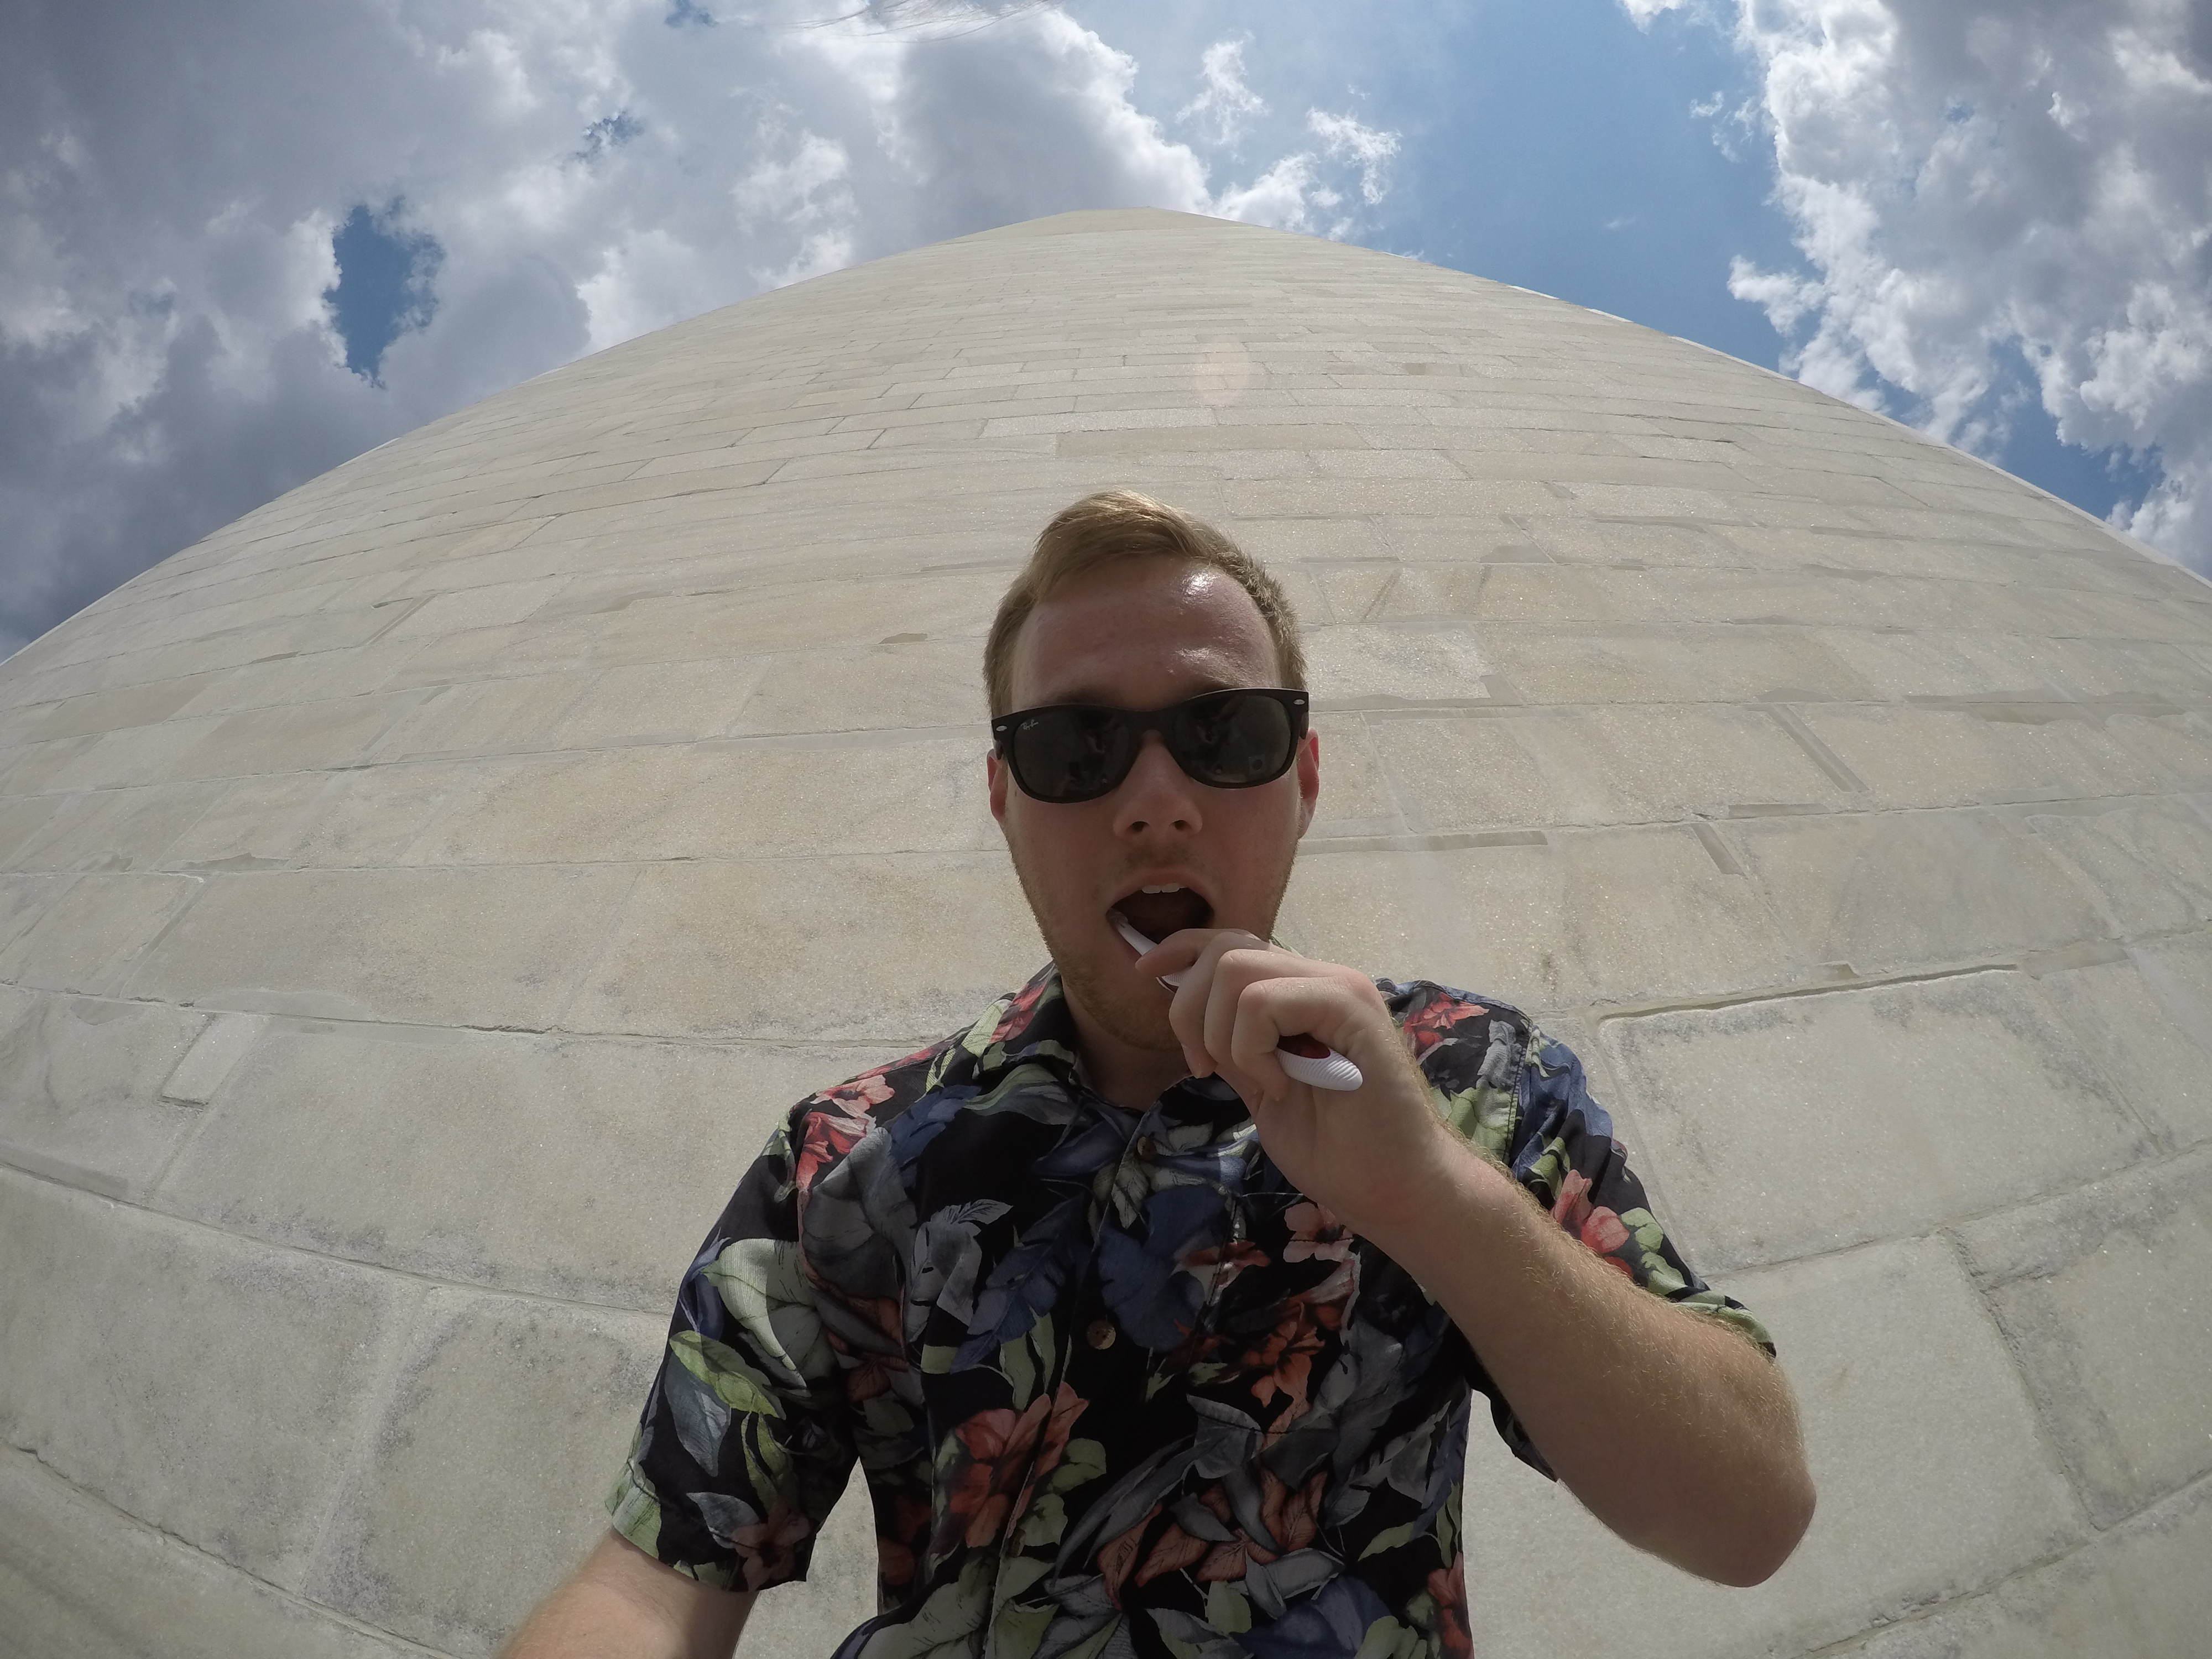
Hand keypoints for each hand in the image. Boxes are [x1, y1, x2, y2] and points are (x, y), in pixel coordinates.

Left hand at [1133, 929, 1453, 1237]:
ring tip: (1258, 1082)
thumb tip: (1188, 1012)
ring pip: (1236, 969)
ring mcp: (1338, 987)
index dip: (1181, 950)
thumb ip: (1235, 1046)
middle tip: (1204, 1068)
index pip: (1231, 943)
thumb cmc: (1338, 1152)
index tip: (1146, 973)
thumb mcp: (1264, 1089)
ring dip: (1222, 1034)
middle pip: (1224, 950)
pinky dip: (1252, 1048)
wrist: (1396, 1188)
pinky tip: (1280, 1085)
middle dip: (1190, 1009)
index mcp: (1302, 994)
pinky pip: (1262, 1001)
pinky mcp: (1349, 1005)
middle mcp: (1321, 978)